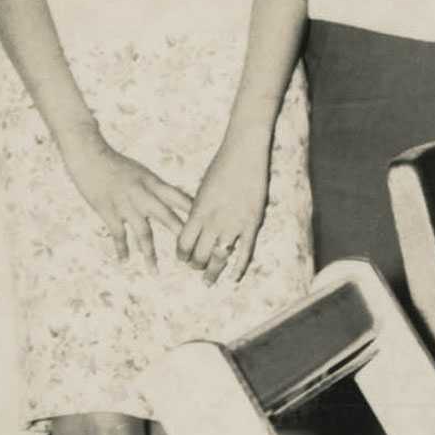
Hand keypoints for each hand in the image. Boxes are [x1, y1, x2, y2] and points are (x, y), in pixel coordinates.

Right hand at [64, 141, 193, 269]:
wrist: (90, 155)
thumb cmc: (115, 163)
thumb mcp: (141, 172)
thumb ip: (154, 188)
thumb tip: (172, 201)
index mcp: (153, 182)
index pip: (179, 198)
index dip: (194, 212)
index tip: (208, 227)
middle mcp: (143, 194)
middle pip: (167, 218)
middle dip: (181, 236)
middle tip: (193, 255)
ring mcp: (126, 205)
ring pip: (143, 233)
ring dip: (149, 254)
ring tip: (155, 272)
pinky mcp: (109, 212)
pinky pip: (119, 235)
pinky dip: (122, 249)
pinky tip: (125, 261)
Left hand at [178, 135, 269, 284]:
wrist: (244, 153)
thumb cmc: (221, 166)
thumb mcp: (203, 189)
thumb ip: (198, 210)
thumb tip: (194, 226)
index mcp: (198, 211)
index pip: (184, 243)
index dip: (182, 255)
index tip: (183, 258)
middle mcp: (213, 221)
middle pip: (200, 254)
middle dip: (195, 265)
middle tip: (196, 270)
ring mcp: (234, 224)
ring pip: (220, 257)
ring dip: (212, 271)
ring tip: (208, 281)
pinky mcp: (252, 224)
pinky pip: (245, 252)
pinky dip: (239, 267)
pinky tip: (233, 278)